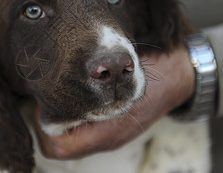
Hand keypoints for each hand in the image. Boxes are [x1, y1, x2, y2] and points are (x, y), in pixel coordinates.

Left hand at [33, 46, 194, 158]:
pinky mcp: (112, 125)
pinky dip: (74, 117)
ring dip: (61, 120)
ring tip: (58, 95)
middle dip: (48, 124)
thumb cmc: (153, 76)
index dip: (44, 126)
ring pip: (71, 140)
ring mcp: (109, 133)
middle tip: (47, 97)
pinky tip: (75, 95)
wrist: (179, 75)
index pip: (57, 147)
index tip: (45, 100)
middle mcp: (105, 138)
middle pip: (61, 147)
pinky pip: (84, 130)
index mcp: (106, 133)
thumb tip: (55, 93)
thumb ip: (89, 90)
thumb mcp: (120, 81)